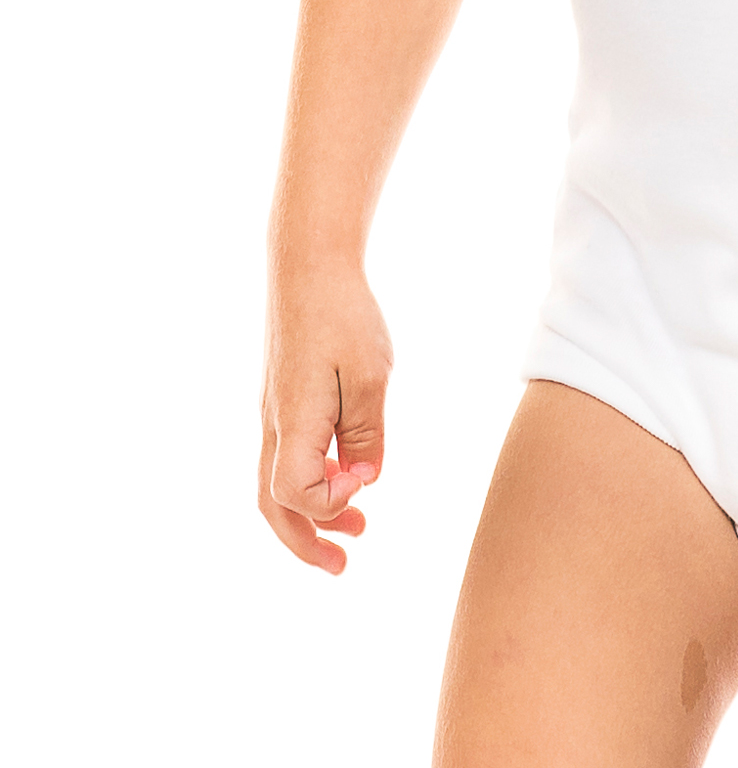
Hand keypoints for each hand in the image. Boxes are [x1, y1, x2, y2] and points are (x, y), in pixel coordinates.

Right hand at [260, 260, 392, 571]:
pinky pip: (287, 456)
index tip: (365, 476)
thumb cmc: (343, 315)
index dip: (332, 501)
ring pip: (276, 484)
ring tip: (357, 528)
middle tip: (343, 565)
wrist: (308, 264)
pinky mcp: (283, 399)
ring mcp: (274, 413)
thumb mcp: (370, 374)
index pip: (296, 493)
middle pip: (274, 505)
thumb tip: (365, 479)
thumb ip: (367, 433)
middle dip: (307, 542)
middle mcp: (274, 425)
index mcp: (291, 422)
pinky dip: (312, 481)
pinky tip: (347, 472)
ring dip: (311, 514)